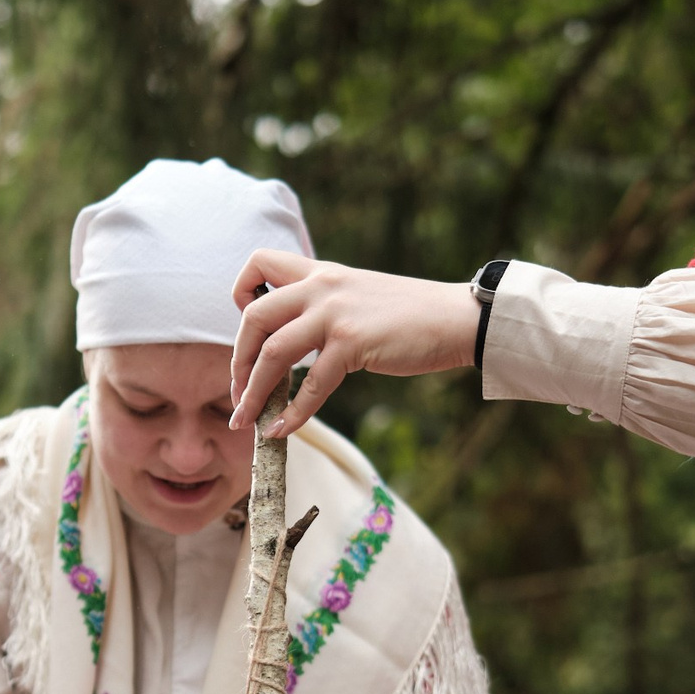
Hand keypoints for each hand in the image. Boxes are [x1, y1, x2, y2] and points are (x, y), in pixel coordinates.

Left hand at [227, 249, 478, 437]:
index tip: (247, 326)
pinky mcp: (353, 343)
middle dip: (239, 360)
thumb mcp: (359, 296)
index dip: (241, 293)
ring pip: (273, 352)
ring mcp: (336, 314)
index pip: (259, 263)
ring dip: (253, 392)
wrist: (456, 317)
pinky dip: (292, 413)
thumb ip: (326, 306)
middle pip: (254, 317)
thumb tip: (296, 339)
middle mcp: (322, 287)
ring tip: (246, 420)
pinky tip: (282, 430)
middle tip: (238, 391)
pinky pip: (310, 384)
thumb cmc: (412, 314)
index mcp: (321, 273)